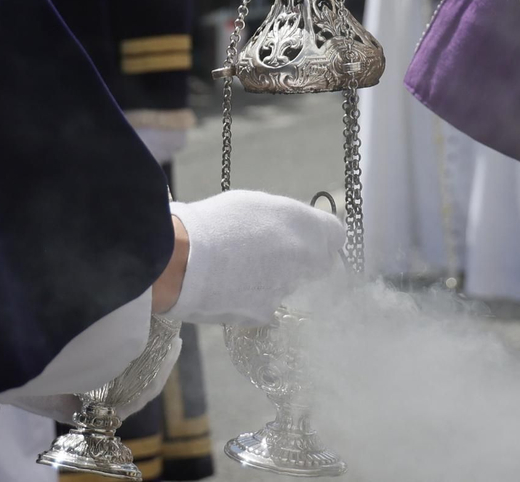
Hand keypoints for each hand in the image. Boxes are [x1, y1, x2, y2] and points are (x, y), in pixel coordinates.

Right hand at [164, 191, 345, 324]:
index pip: (336, 235)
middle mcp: (306, 263)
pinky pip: (266, 304)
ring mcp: (286, 292)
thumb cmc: (218, 222)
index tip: (308, 234)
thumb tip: (298, 227)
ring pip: (290, 285)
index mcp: (307, 229)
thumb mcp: (258, 204)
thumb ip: (288, 218)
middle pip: (317, 264)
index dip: (322, 235)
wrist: (183, 261)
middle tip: (271, 250)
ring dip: (275, 278)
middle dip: (302, 259)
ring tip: (240, 267)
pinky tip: (230, 286)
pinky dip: (254, 297)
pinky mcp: (263, 315)